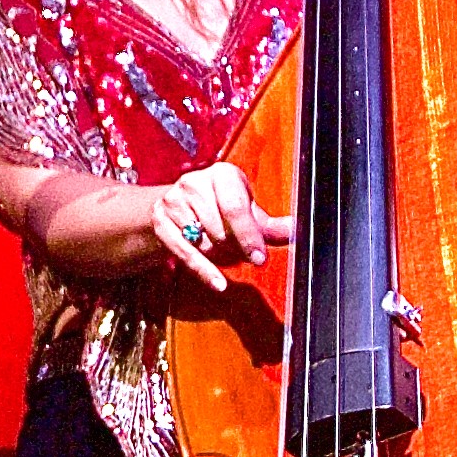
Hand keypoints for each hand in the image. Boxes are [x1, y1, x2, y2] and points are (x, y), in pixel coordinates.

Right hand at [129, 161, 283, 281]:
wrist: (175, 207)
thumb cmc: (219, 209)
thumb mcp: (246, 213)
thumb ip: (270, 226)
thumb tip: (297, 230)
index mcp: (222, 174)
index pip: (235, 207)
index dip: (248, 235)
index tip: (260, 258)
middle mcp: (194, 182)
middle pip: (220, 230)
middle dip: (234, 247)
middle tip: (239, 250)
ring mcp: (173, 201)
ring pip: (203, 242)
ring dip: (217, 254)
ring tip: (219, 247)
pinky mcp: (160, 221)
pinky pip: (185, 253)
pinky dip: (204, 271)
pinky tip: (218, 283)